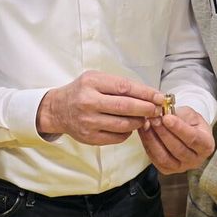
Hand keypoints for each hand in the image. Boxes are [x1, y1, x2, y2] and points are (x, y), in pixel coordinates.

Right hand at [36, 70, 162, 144]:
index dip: (145, 93)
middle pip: (125, 107)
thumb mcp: (96, 79)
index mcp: (91, 83)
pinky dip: (128, 132)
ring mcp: (88, 122)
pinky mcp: (90, 138)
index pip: (124, 87)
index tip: (159, 96)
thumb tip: (148, 95)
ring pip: (123, 124)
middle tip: (158, 109)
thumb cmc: (82, 91)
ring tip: (145, 118)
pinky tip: (130, 126)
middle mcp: (88, 102)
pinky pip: (117, 137)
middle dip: (146, 108)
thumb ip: (119, 85)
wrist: (58, 109)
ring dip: (139, 122)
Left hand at [138, 106, 214, 174]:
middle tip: (153, 119)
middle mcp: (196, 160)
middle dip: (163, 133)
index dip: (179, 128)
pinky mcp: (167, 170)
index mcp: (206, 145)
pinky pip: (155, 160)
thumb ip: (179, 115)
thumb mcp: (190, 114)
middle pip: (178, 149)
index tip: (166, 118)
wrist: (186, 132)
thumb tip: (163, 114)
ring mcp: (182, 167)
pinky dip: (147, 145)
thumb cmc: (189, 122)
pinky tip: (143, 132)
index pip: (193, 138)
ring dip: (153, 140)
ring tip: (146, 124)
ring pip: (165, 157)